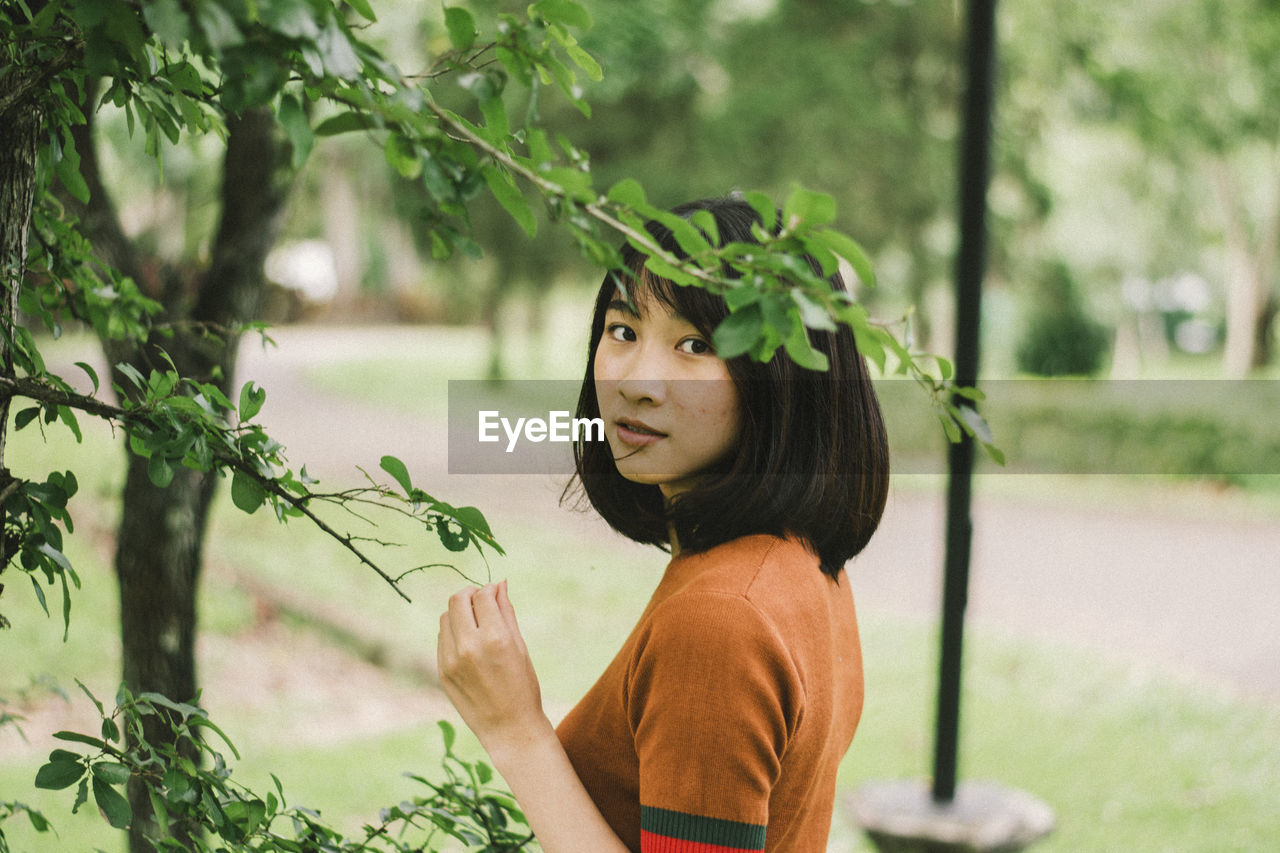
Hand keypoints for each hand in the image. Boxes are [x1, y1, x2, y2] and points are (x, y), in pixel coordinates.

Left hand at [437, 581, 548, 752]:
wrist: (509, 729)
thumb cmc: (523, 686)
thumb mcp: (520, 646)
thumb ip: (506, 612)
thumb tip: (499, 584)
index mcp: (495, 638)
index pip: (482, 596)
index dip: (489, 589)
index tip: (494, 592)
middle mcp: (470, 647)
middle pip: (457, 600)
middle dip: (470, 594)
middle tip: (481, 601)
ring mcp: (451, 660)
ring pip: (446, 617)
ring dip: (459, 612)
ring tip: (476, 623)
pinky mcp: (442, 671)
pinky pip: (442, 638)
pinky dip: (454, 632)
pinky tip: (469, 642)